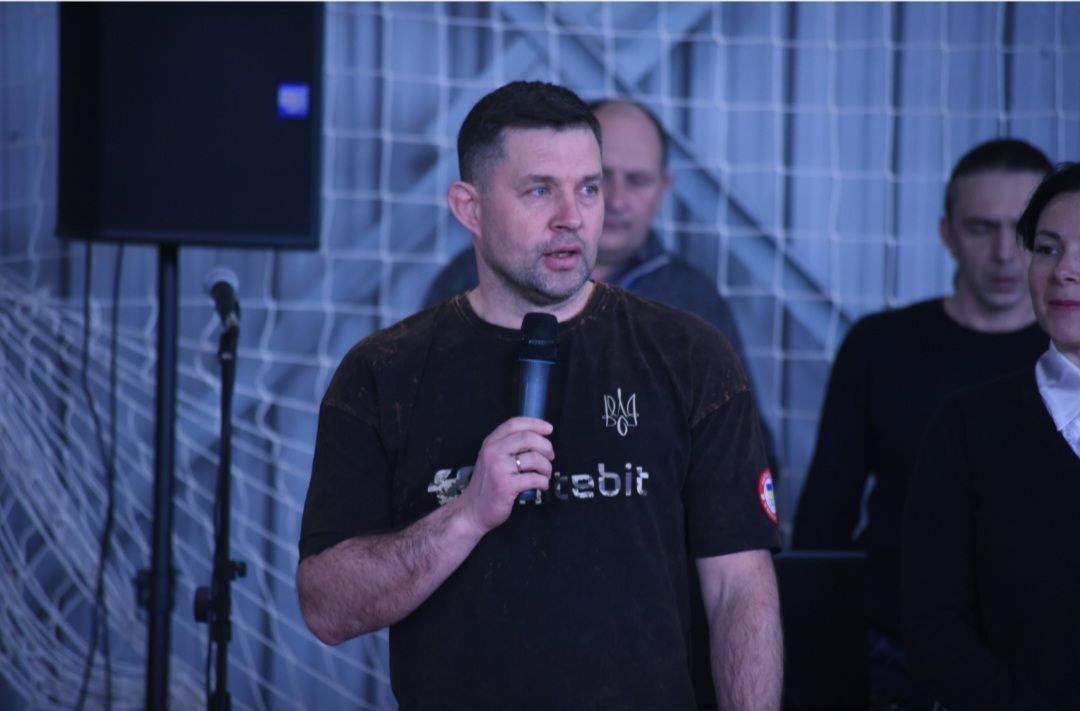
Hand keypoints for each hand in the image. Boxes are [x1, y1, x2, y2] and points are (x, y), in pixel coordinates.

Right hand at [456, 417, 553, 533]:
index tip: (549, 429)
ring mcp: (499, 468)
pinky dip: (543, 482)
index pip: (514, 424)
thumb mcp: (492, 460)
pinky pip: (534, 478)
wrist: (472, 510)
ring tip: (545, 474)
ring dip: (546, 467)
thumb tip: (538, 440)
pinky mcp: (506, 485)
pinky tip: (541, 485)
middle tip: (550, 456)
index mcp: (490, 443)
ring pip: (534, 458)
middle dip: (546, 446)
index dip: (535, 424)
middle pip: (528, 438)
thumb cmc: (487, 485)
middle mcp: (493, 452)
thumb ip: (509, 448)